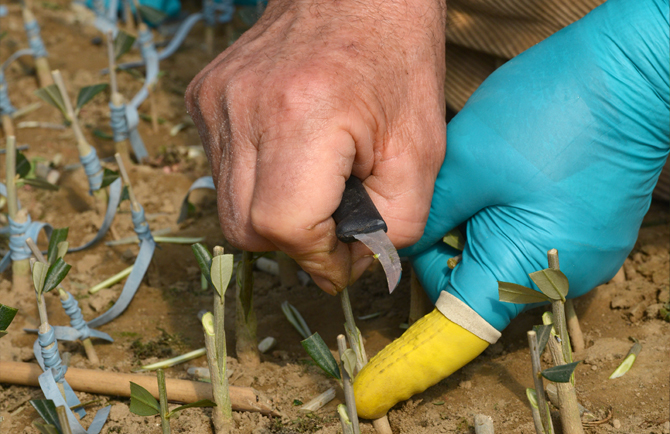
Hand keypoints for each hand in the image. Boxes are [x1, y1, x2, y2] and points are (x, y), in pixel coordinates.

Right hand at [185, 0, 446, 293]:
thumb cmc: (398, 59)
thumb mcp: (422, 151)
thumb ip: (395, 225)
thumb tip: (351, 261)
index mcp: (303, 117)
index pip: (285, 227)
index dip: (319, 257)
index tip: (347, 257)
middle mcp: (243, 108)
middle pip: (245, 229)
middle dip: (295, 243)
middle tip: (336, 226)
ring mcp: (216, 100)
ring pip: (228, 206)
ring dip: (276, 215)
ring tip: (317, 183)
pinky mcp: (204, 96)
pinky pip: (223, 170)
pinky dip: (258, 183)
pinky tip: (291, 155)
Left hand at [355, 0, 668, 417]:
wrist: (634, 73)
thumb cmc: (552, 113)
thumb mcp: (469, 165)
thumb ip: (427, 219)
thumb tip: (398, 249)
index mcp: (523, 270)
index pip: (454, 333)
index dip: (408, 360)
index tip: (372, 384)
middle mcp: (556, 278)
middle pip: (470, 286)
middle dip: (442, 246)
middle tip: (449, 193)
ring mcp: (577, 257)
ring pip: (494, 260)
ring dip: (472, 227)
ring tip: (484, 175)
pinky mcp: (584, 233)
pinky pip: (523, 243)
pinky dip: (499, 220)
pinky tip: (508, 178)